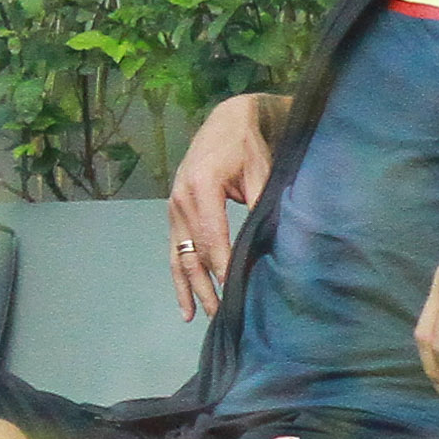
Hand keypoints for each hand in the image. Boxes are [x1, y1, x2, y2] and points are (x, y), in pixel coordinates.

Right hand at [167, 94, 281, 319]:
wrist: (225, 123)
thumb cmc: (248, 147)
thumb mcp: (261, 173)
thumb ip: (259, 208)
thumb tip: (265, 247)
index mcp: (201, 187)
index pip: (213, 237)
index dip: (223, 266)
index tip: (236, 290)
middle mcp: (181, 200)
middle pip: (192, 252)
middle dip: (206, 286)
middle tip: (222, 314)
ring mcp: (173, 208)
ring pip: (179, 257)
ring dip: (190, 288)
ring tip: (200, 316)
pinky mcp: (174, 214)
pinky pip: (174, 252)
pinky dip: (179, 278)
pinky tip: (186, 303)